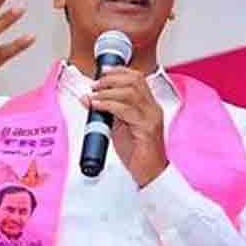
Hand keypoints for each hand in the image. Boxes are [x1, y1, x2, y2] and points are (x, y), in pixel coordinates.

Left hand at [84, 66, 167, 186]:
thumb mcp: (121, 127)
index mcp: (148, 105)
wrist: (150, 174)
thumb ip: (111, 112)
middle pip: (135, 80)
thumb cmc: (137, 153)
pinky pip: (126, 110)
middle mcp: (152, 108)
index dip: (119, 71)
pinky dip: (108, 105)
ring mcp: (151, 117)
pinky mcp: (147, 129)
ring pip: (130, 92)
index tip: (102, 72)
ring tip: (93, 95)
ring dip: (107, 91)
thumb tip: (92, 99)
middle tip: (95, 85)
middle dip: (111, 78)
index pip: (137, 78)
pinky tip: (97, 106)